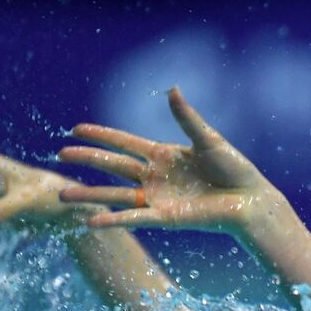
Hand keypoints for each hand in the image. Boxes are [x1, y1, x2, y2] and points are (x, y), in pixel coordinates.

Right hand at [59, 86, 281, 232]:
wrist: (250, 201)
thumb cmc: (234, 169)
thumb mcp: (208, 140)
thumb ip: (186, 118)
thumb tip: (172, 89)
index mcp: (163, 155)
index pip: (124, 143)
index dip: (101, 136)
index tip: (75, 129)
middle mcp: (155, 177)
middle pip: (113, 166)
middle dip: (87, 160)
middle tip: (60, 155)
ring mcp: (158, 198)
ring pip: (115, 195)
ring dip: (89, 196)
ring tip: (61, 196)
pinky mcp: (166, 218)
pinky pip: (134, 218)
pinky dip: (113, 220)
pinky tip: (91, 221)